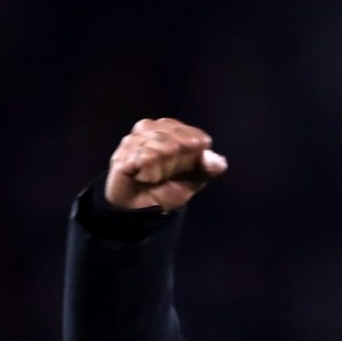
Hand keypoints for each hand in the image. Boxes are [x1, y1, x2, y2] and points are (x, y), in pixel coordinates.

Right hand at [105, 117, 227, 212]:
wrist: (140, 210)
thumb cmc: (166, 190)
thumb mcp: (191, 182)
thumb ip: (206, 170)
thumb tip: (220, 161)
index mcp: (169, 131)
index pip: (190, 133)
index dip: (194, 147)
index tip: (192, 162)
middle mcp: (150, 130)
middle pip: (173, 137)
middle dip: (177, 156)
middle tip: (169, 172)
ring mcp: (133, 142)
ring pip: (157, 145)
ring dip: (163, 165)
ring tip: (157, 176)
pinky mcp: (121, 157)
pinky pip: (141, 157)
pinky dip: (149, 169)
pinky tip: (147, 177)